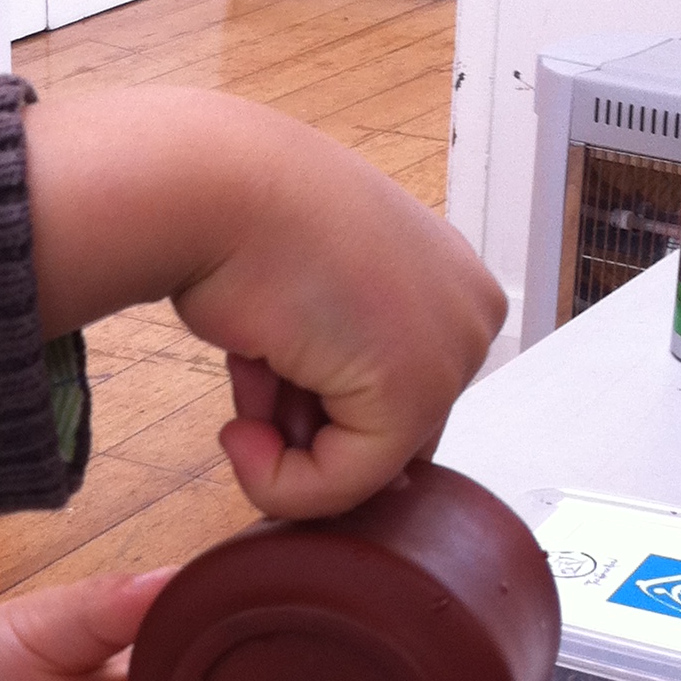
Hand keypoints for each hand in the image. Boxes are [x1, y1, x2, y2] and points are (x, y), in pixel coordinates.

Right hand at [24, 86, 506, 519]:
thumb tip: (324, 452)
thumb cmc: (243, 223)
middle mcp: (465, 317)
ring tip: (253, 376)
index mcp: (450, 281)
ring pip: (362, 471)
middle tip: (259, 373)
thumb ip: (331, 369)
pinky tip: (241, 427)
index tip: (270, 364)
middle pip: (384, 434)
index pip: (396, 395)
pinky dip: (277, 480)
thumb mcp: (306, 301)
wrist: (215, 191)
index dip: (319, 404)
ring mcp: (449, 358)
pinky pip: (340, 488)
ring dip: (283, 449)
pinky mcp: (412, 397)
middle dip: (305, 424)